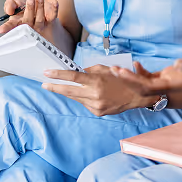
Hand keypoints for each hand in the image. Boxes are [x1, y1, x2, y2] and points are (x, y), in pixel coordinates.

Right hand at [0, 0, 64, 47]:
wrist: (38, 1)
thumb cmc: (24, 3)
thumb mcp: (15, 1)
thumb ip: (9, 4)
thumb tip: (9, 11)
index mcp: (17, 22)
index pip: (10, 27)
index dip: (6, 28)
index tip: (1, 29)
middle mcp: (28, 25)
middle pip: (28, 21)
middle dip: (29, 10)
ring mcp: (39, 24)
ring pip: (40, 19)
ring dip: (40, 7)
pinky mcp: (50, 20)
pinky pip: (53, 16)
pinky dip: (55, 9)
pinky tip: (55, 2)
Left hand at [42, 65, 156, 116]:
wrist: (136, 96)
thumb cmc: (121, 79)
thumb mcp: (106, 69)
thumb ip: (89, 70)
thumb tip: (75, 72)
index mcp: (96, 81)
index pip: (73, 77)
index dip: (58, 75)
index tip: (47, 73)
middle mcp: (94, 94)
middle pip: (69, 91)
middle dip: (55, 87)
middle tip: (45, 83)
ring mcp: (95, 105)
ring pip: (75, 98)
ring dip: (68, 92)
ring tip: (59, 87)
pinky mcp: (97, 112)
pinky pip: (84, 104)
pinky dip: (82, 98)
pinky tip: (85, 94)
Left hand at [111, 44, 181, 95]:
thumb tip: (177, 65)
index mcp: (178, 87)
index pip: (150, 89)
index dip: (134, 82)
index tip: (121, 74)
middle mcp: (172, 88)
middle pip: (143, 88)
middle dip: (127, 81)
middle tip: (112, 70)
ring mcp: (172, 83)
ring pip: (146, 84)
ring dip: (132, 78)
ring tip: (117, 68)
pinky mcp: (172, 77)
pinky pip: (154, 78)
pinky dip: (143, 73)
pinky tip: (136, 64)